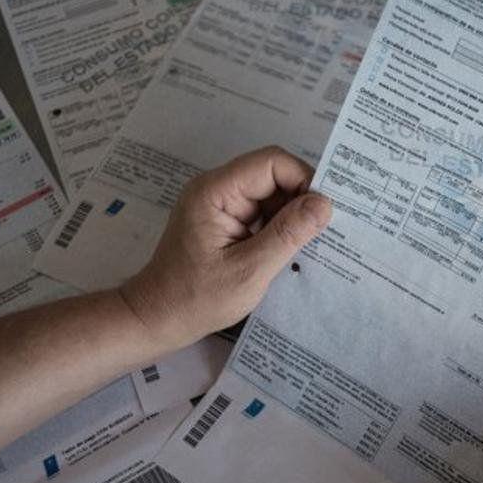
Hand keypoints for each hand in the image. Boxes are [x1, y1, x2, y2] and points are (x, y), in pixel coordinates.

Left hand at [118, 146, 330, 349]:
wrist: (157, 319)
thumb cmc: (197, 299)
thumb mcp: (249, 270)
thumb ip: (288, 234)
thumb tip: (325, 204)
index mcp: (215, 191)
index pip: (271, 163)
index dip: (303, 180)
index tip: (325, 212)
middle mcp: (217, 189)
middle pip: (272, 176)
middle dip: (300, 200)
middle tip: (325, 231)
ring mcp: (220, 206)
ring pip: (270, 195)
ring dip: (292, 217)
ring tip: (311, 244)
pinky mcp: (224, 223)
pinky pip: (261, 213)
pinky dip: (279, 228)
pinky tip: (292, 250)